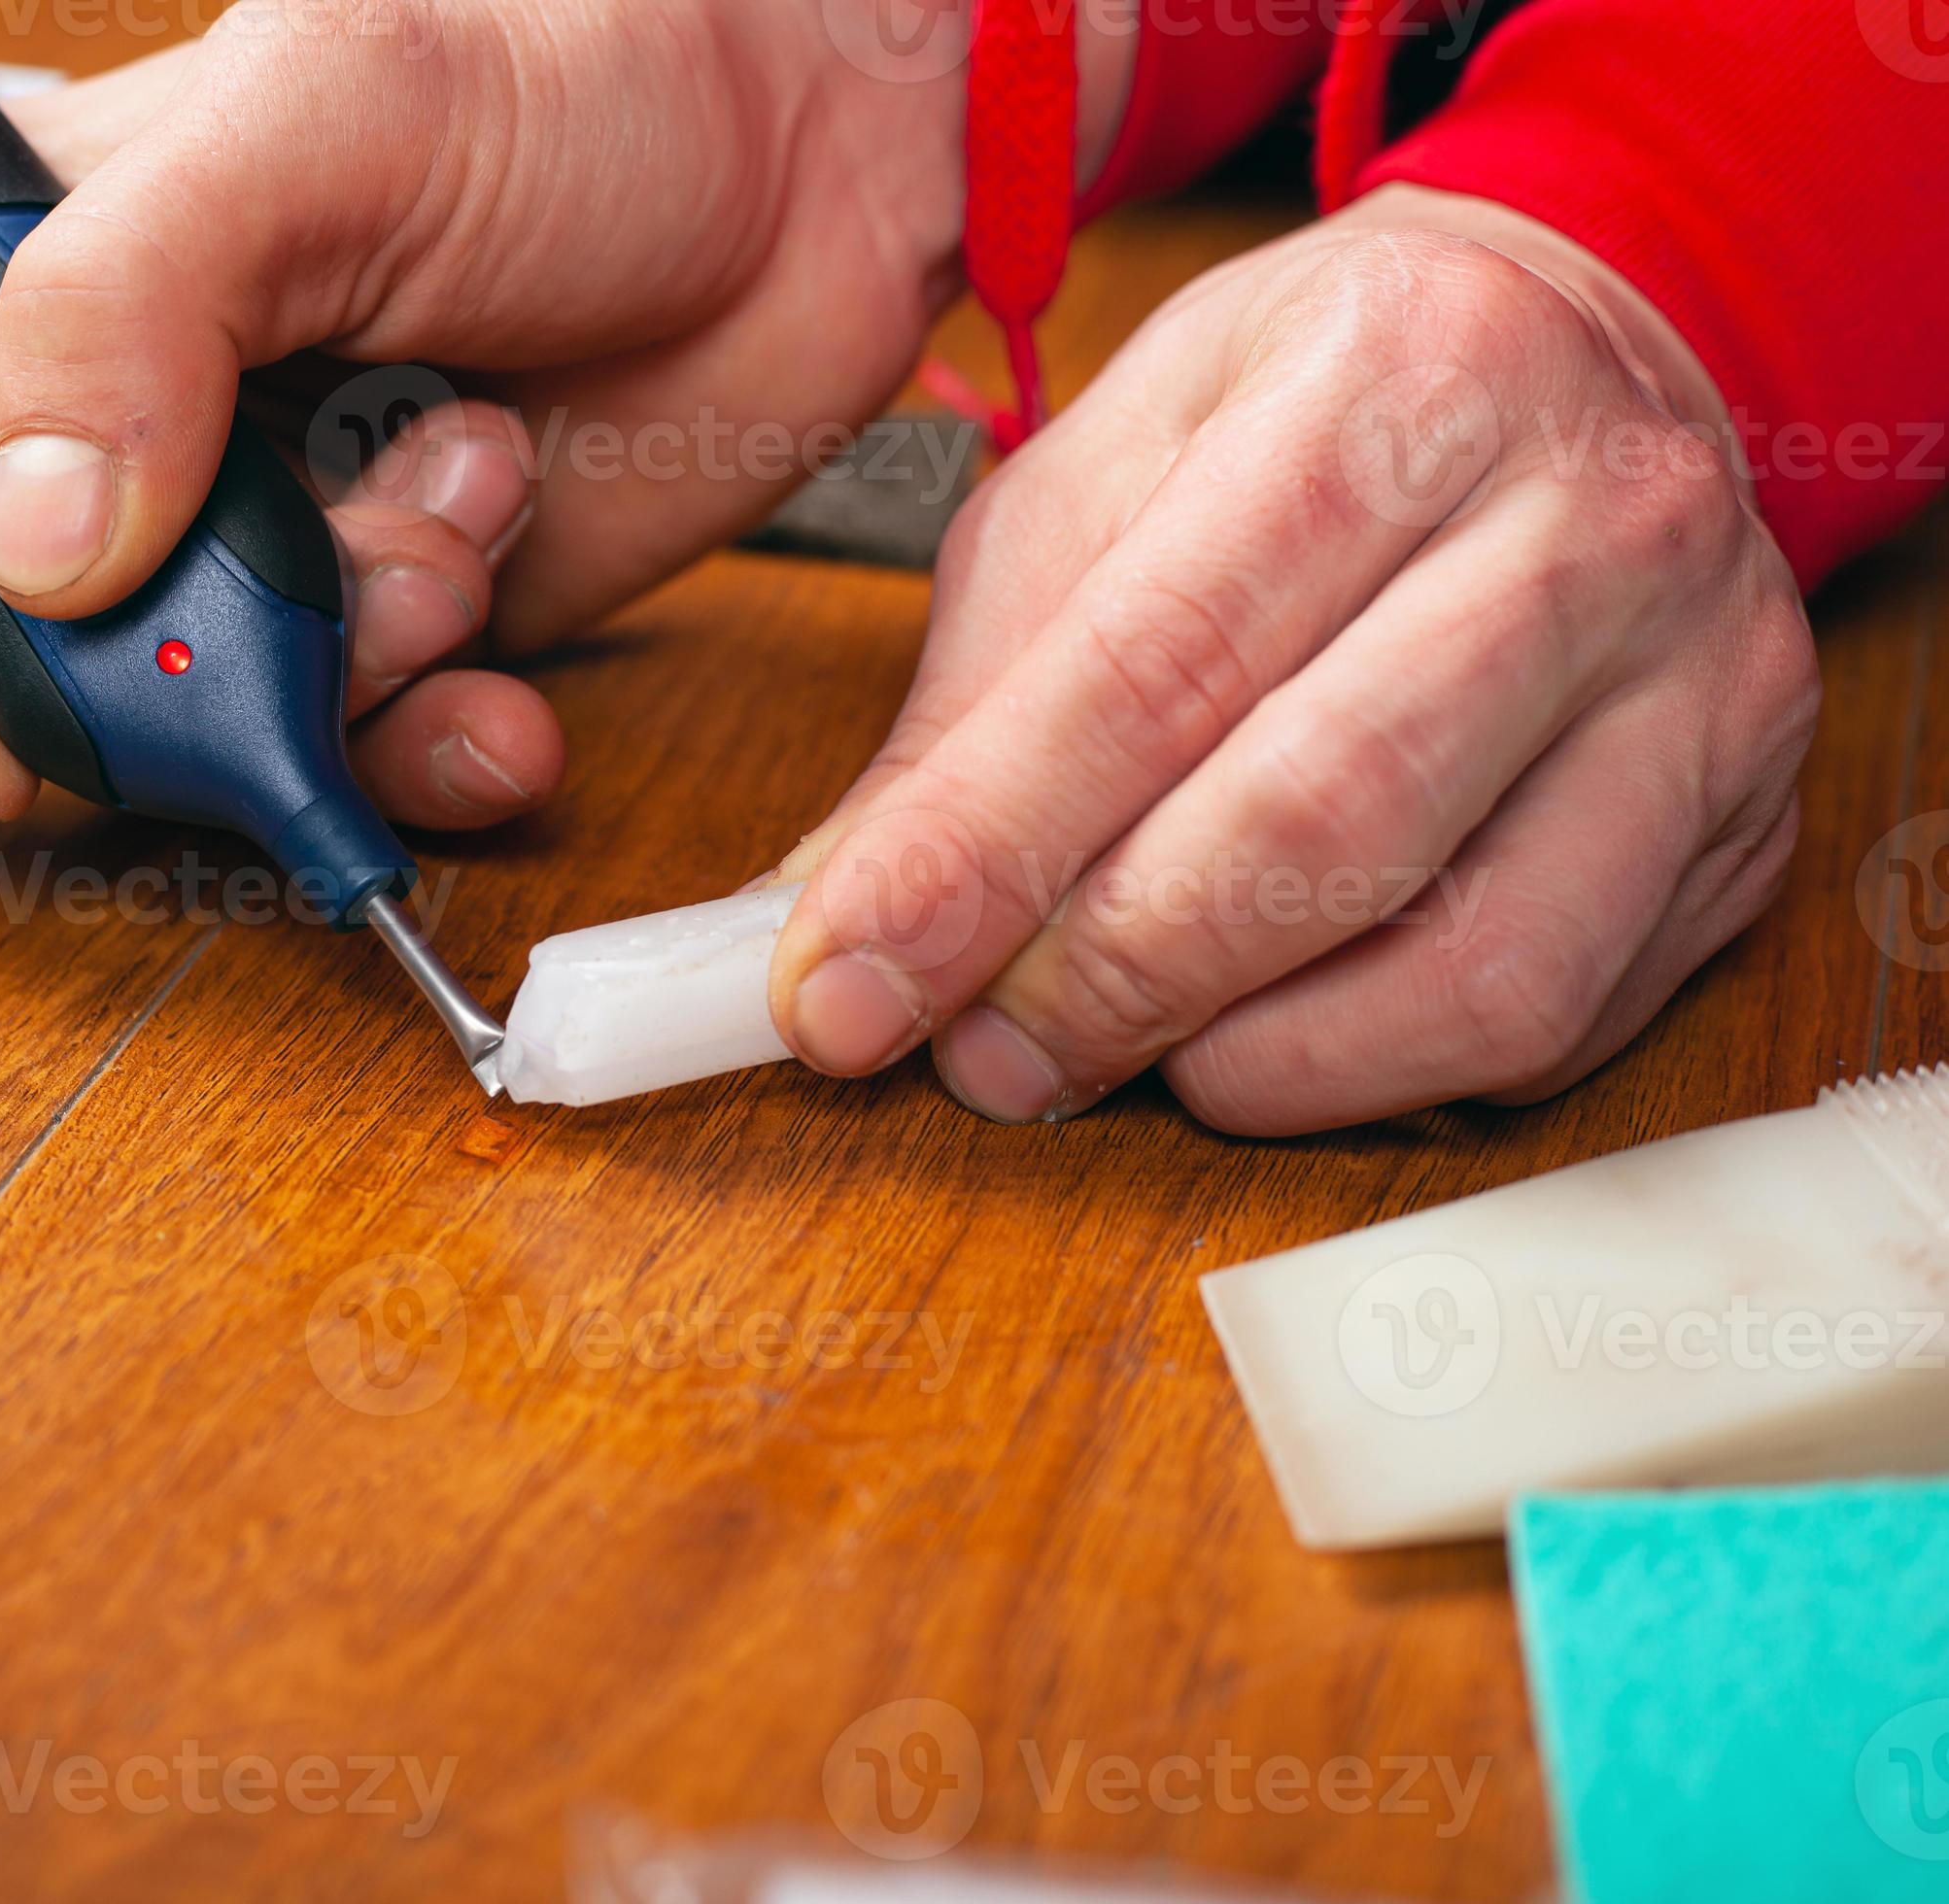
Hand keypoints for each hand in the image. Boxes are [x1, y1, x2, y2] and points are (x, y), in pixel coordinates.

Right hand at [0, 0, 1007, 826]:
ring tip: (452, 527)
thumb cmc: (570, 63)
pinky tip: (498, 660)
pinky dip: (427, 754)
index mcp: (25, 281)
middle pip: (22, 672)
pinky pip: (359, 763)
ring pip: (203, 737)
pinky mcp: (400, 625)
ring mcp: (263, 546)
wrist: (813, 154)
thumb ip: (128, 301)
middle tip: (288, 609)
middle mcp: (129, 433)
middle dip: (158, 690)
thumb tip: (32, 542)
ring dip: (330, 691)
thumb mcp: (320, 121)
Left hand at [767, 185, 1819, 1134]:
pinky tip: (1267, 1034)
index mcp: (1395, 374)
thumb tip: (837, 920)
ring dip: (1246, 1057)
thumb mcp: (1099, 483)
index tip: (845, 986)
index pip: (1156, 662)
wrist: (1568, 358)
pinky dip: (1373, 1074)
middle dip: (1105, 979)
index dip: (981, 854)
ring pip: (1471, 963)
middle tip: (977, 1055)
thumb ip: (969, 701)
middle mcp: (1586, 514)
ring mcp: (1700, 678)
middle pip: (1320, 819)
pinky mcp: (1743, 822)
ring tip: (1114, 1051)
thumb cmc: (1306, 419)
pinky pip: (1554, 1020)